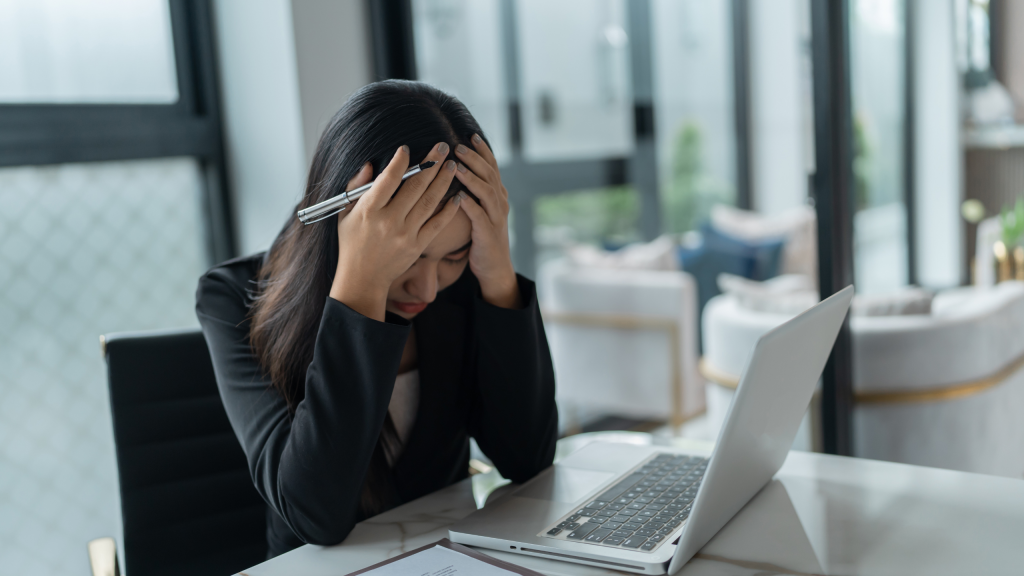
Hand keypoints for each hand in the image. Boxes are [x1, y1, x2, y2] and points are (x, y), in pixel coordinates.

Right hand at [329, 143, 459, 320]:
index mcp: (369, 210)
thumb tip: (370, 165)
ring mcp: (406, 234)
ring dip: (443, 181)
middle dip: (430, 164)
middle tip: (442, 146)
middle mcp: (389, 221)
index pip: (388, 180)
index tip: (407, 149)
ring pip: (429, 202)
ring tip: (452, 165)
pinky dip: (449, 209)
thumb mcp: (345, 214)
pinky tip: (458, 195)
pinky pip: (437, 224)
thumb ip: (356, 187)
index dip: (399, 163)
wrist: (363, 278)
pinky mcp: (418, 246)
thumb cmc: (352, 243)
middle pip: (414, 187)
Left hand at [454, 135, 521, 309]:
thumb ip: (475, 193)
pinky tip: (459, 196)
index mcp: (498, 196)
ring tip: (456, 166)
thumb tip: (458, 171)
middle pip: (489, 174)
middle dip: (474, 159)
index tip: (470, 135)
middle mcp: (500, 203)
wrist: (494, 267)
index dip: (483, 151)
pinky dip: (470, 205)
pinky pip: (479, 216)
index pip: (492, 167)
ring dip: (471, 177)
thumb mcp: (482, 211)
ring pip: (486, 191)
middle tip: (458, 146)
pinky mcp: (488, 233)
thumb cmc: (482, 238)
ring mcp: (496, 218)